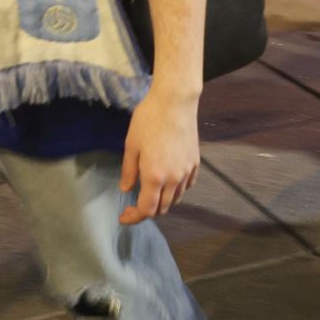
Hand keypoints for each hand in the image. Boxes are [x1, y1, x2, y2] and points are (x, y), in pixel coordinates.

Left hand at [118, 84, 200, 224]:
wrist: (175, 103)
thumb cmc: (148, 120)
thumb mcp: (131, 145)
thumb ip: (129, 171)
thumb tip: (126, 190)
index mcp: (154, 176)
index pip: (147, 209)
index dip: (134, 217)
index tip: (124, 216)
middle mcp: (174, 179)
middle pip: (163, 208)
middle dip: (148, 211)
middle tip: (134, 204)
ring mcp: (187, 172)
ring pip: (176, 199)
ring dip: (163, 202)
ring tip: (150, 193)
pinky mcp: (196, 163)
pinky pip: (187, 186)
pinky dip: (176, 191)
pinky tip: (168, 182)